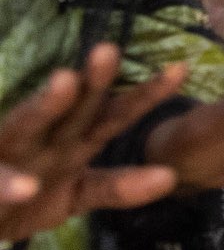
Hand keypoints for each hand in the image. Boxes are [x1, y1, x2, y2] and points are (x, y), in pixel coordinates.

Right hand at [0, 42, 183, 240]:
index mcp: (73, 139)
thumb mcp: (79, 193)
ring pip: (27, 123)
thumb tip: (169, 177)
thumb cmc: (34, 199)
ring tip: (64, 81)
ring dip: (46, 104)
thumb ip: (120, 187)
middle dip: (93, 81)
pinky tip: (25, 186)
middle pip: (74, 107)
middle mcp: (46, 139)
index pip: (116, 113)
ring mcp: (12, 155)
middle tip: (110, 50)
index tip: (180, 70)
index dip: (146, 94)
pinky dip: (8, 184)